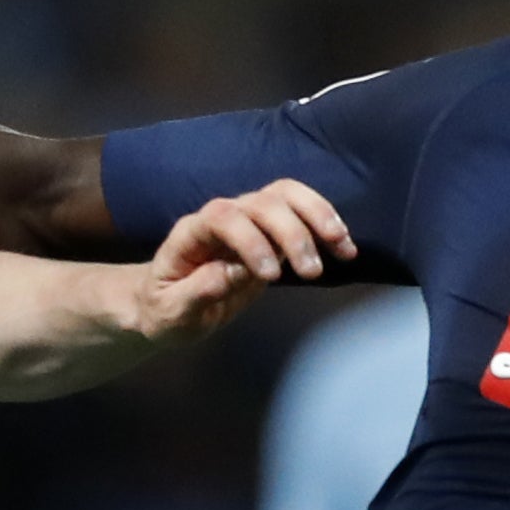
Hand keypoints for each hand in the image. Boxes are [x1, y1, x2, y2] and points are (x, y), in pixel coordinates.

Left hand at [136, 181, 356, 338]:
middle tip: (312, 273)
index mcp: (191, 233)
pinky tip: (344, 249)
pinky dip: (325, 226)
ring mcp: (246, 219)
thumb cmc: (164, 310)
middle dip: (291, 233)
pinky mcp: (268, 230)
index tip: (271, 276)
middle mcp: (220, 217)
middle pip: (261, 202)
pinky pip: (300, 213)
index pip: (222, 217)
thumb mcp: (170, 313)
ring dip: (317, 217)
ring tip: (343, 248)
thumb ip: (196, 293)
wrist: (168, 304)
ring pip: (285, 196)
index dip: (250, 239)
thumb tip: (229, 274)